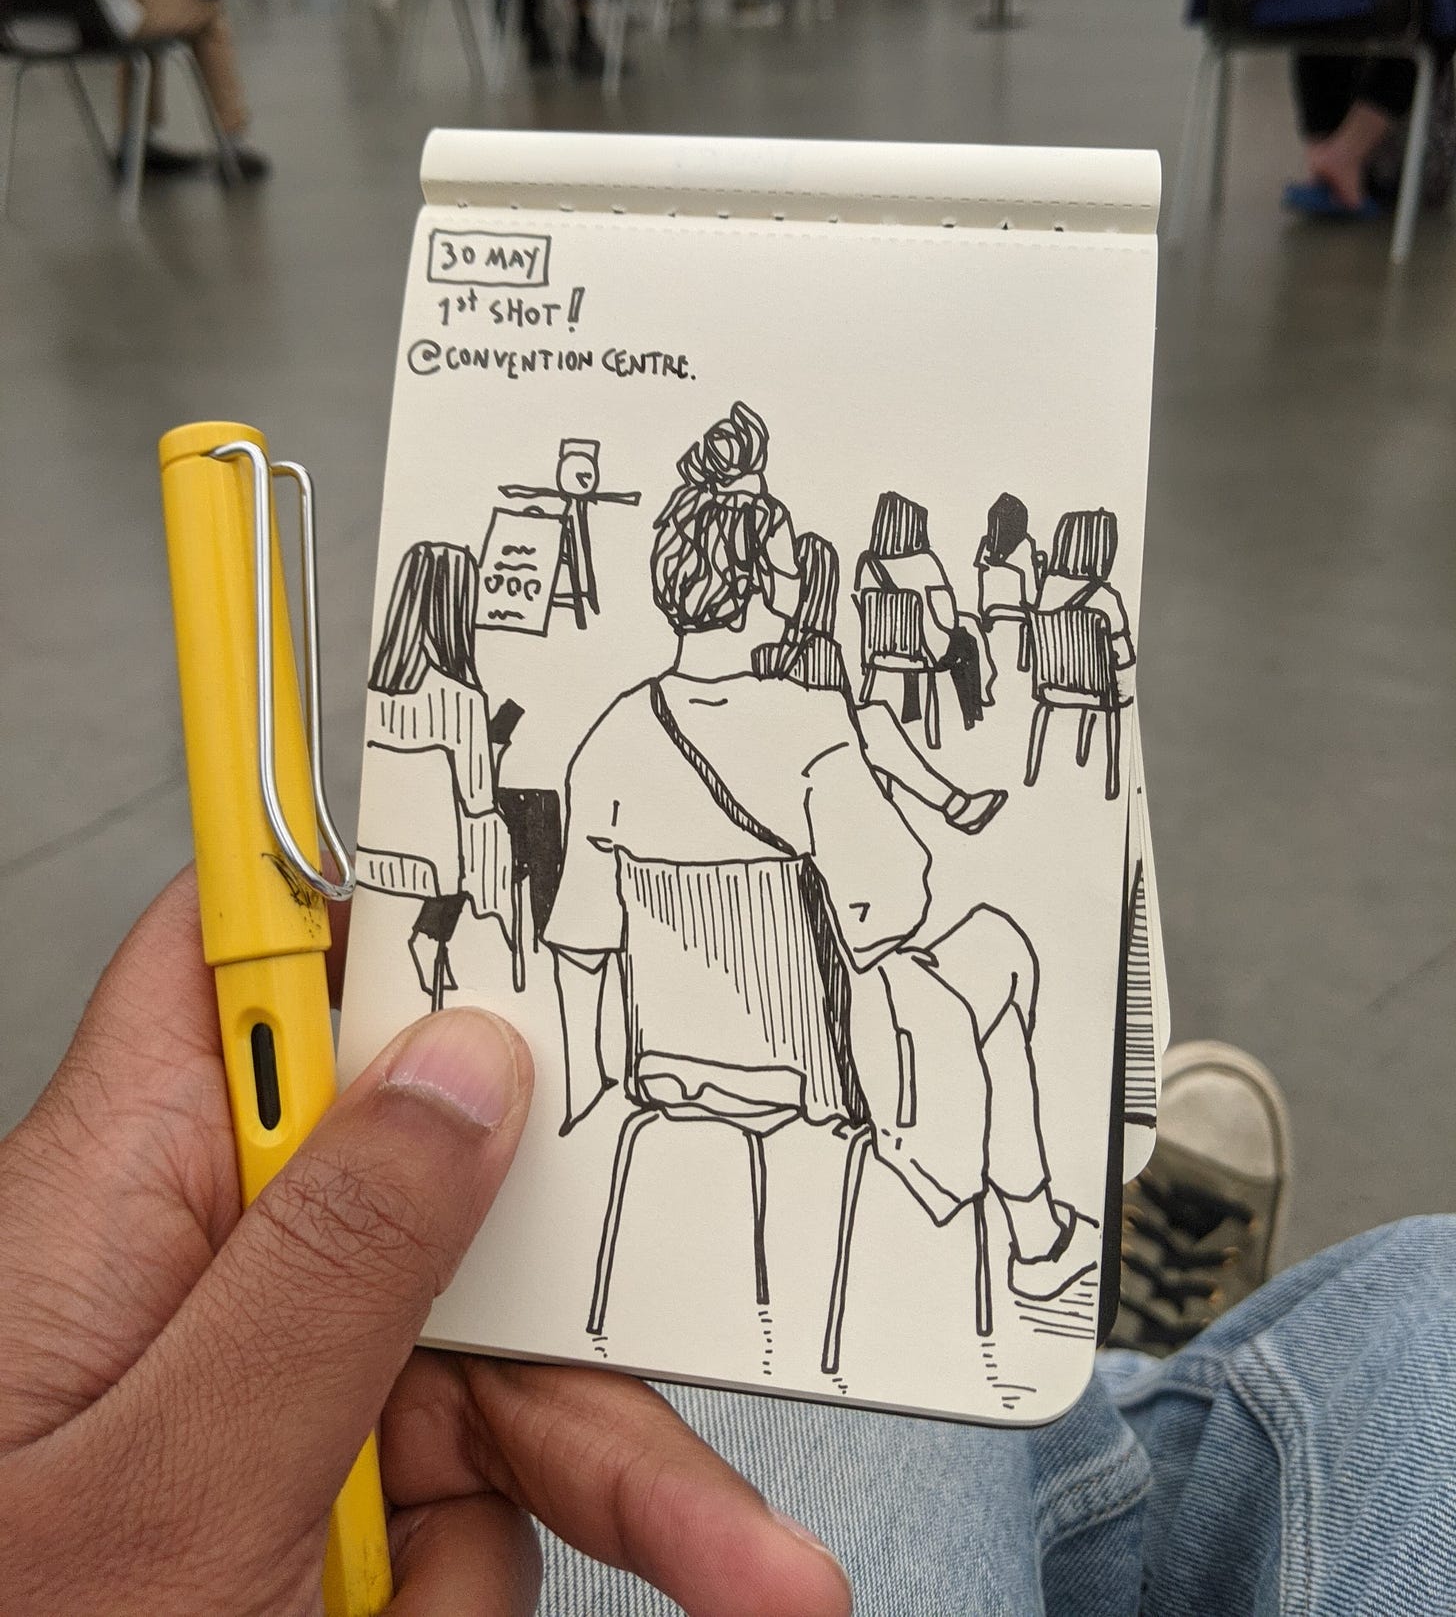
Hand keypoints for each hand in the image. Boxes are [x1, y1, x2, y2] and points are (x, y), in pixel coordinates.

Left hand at [0, 871, 849, 1615]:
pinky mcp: (307, 1477)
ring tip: (517, 1607)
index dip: (380, 893)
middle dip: (567, 1334)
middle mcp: (197, 1265)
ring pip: (477, 1364)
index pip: (241, 960)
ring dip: (542, 1494)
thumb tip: (467, 1069)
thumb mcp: (173, 1490)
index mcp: (117, 1195)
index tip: (527, 864)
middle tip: (684, 1477)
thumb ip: (331, 1266)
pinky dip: (460, 1573)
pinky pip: (458, 1479)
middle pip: (437, 1195)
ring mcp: (261, 1380)